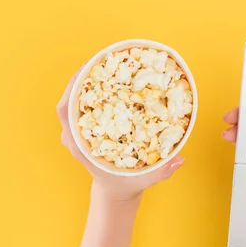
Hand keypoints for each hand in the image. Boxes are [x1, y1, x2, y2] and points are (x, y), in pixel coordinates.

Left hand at [57, 68, 184, 201]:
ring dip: (90, 77)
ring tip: (108, 59)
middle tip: (103, 56)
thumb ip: (161, 172)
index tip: (85, 70)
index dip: (72, 89)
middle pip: (70, 97)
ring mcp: (79, 130)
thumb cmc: (126, 184)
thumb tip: (180, 158)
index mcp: (81, 147)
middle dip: (84, 75)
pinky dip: (96, 85)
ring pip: (77, 96)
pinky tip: (112, 73)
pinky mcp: (87, 126)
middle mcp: (75, 135)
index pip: (66, 111)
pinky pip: (86, 100)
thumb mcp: (144, 180)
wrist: (115, 190)